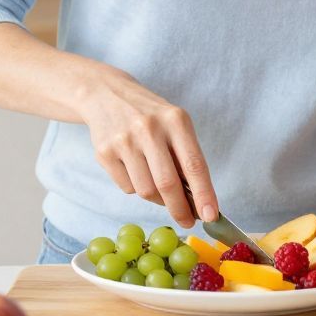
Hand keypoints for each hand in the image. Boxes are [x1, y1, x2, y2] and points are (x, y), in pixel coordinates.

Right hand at [78, 67, 217, 229]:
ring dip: (157, 198)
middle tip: (188, 221)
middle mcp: (149, 129)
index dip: (204, 194)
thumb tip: (198, 201)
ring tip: (158, 186)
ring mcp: (124, 141)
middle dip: (180, 209)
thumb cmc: (150, 116)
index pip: (194, 164)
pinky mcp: (104, 153)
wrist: (106, 94)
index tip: (211, 216)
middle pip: (168, 184)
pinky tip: (135, 169)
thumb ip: (186, 157)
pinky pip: (127, 187)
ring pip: (146, 191)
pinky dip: (136, 187)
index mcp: (175, 120)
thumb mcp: (175, 125)